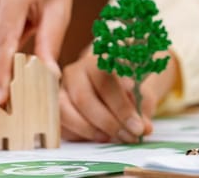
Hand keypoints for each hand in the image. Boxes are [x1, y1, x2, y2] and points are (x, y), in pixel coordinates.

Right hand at [60, 49, 179, 142]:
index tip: (137, 127)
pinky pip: (61, 125)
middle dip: (107, 122)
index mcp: (97, 60)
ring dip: (90, 130)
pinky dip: (79, 135)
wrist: (111, 84)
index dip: (121, 107)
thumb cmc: (127, 86)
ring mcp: (61, 90)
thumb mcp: (140, 93)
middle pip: (83, 98)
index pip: (105, 82)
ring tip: (111, 138)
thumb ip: (142, 108)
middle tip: (128, 136)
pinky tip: (98, 137)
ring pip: (65, 112)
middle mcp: (75, 72)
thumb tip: (144, 128)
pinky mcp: (54, 109)